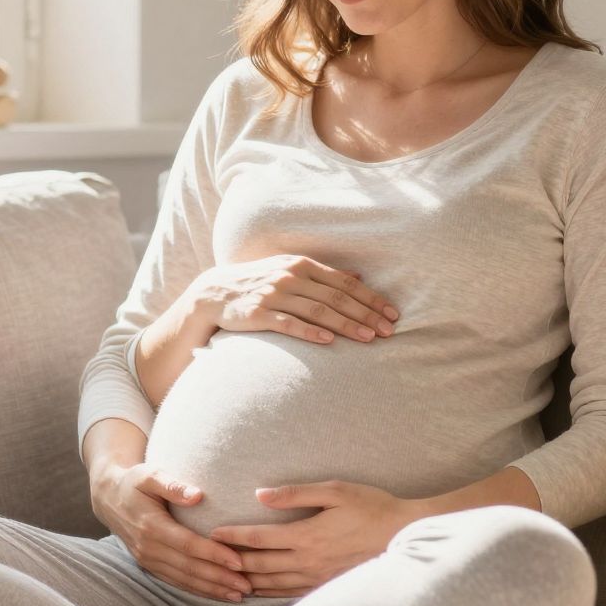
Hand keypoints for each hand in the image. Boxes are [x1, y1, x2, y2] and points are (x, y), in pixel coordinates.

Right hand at [90, 461, 252, 601]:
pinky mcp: (149, 566)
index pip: (188, 545)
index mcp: (151, 526)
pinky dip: (198, 589)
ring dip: (212, 589)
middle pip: (189, 567)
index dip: (214, 554)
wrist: (109, 498)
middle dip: (219, 578)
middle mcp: (148, 548)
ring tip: (240, 594)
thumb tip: (198, 495)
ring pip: (184, 579)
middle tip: (248, 585)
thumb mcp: (150, 474)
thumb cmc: (134, 482)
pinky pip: (176, 582)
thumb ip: (172, 485)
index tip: (239, 561)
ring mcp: (147, 560)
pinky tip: (218, 593)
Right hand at [189, 255, 398, 345]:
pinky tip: (328, 341)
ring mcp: (273, 294)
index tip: (392, 313)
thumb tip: (359, 278)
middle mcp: (289, 276)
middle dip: (366, 314)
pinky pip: (288, 323)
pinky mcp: (258, 313)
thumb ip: (323, 275)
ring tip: (368, 338)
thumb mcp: (290, 272)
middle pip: (336, 297)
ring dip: (346, 325)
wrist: (214, 293)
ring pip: (317, 310)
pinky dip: (309, 331)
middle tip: (388, 330)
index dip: (371, 298)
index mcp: (301, 265)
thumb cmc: (259, 284)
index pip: (344, 283)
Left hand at [211, 481, 425, 597]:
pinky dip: (268, 592)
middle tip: (209, 557)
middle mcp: (307, 561)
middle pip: (258, 565)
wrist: (402, 534)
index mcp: (307, 535)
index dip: (233, 536)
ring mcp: (316, 577)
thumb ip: (295, 494)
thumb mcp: (334, 490)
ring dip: (245, 580)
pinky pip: (288, 593)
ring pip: (271, 583)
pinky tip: (257, 589)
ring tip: (224, 576)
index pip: (259, 539)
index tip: (213, 533)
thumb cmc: (370, 506)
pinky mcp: (325, 585)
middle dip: (231, 561)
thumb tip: (260, 495)